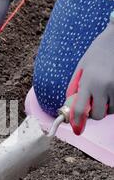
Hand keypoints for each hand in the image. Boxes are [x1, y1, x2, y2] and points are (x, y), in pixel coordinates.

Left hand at [66, 18, 113, 134]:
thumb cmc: (96, 53)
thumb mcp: (81, 69)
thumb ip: (74, 89)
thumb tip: (70, 107)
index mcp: (88, 81)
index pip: (81, 110)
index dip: (77, 121)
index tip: (76, 127)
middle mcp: (104, 86)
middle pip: (98, 115)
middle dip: (94, 113)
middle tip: (93, 103)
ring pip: (111, 111)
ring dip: (107, 106)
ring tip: (105, 91)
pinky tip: (112, 90)